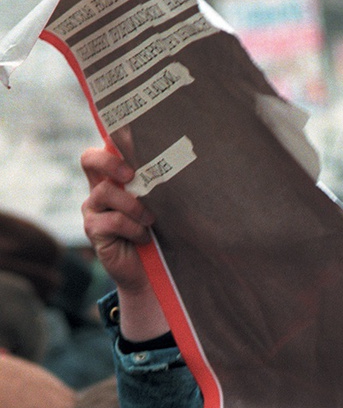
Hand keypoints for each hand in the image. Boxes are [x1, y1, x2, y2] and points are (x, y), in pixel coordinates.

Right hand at [81, 146, 168, 339]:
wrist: (152, 274)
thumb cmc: (163, 234)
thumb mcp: (166, 207)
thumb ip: (164, 187)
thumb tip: (188, 162)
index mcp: (117, 178)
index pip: (106, 147)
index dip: (113, 138)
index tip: (134, 134)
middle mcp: (100, 189)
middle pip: (90, 159)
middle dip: (111, 162)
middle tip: (132, 174)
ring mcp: (93, 209)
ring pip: (106, 192)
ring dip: (133, 205)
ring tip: (151, 220)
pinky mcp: (93, 229)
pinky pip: (111, 221)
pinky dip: (132, 228)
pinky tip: (144, 237)